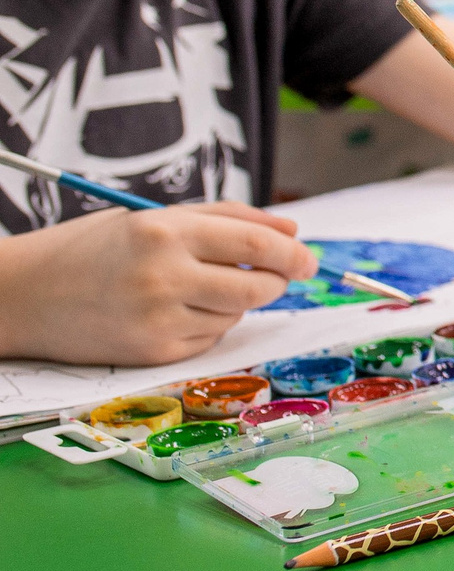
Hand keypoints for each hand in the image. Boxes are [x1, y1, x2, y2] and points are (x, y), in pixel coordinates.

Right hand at [0, 203, 315, 364]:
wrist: (24, 295)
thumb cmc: (95, 248)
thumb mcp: (156, 217)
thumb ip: (229, 218)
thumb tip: (292, 230)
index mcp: (165, 232)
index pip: (256, 245)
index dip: (292, 253)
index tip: (308, 258)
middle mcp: (163, 277)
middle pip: (256, 287)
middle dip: (276, 282)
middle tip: (275, 276)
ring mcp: (157, 319)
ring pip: (234, 316)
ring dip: (234, 303)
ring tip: (197, 286)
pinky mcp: (153, 353)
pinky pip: (208, 339)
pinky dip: (207, 325)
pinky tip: (174, 311)